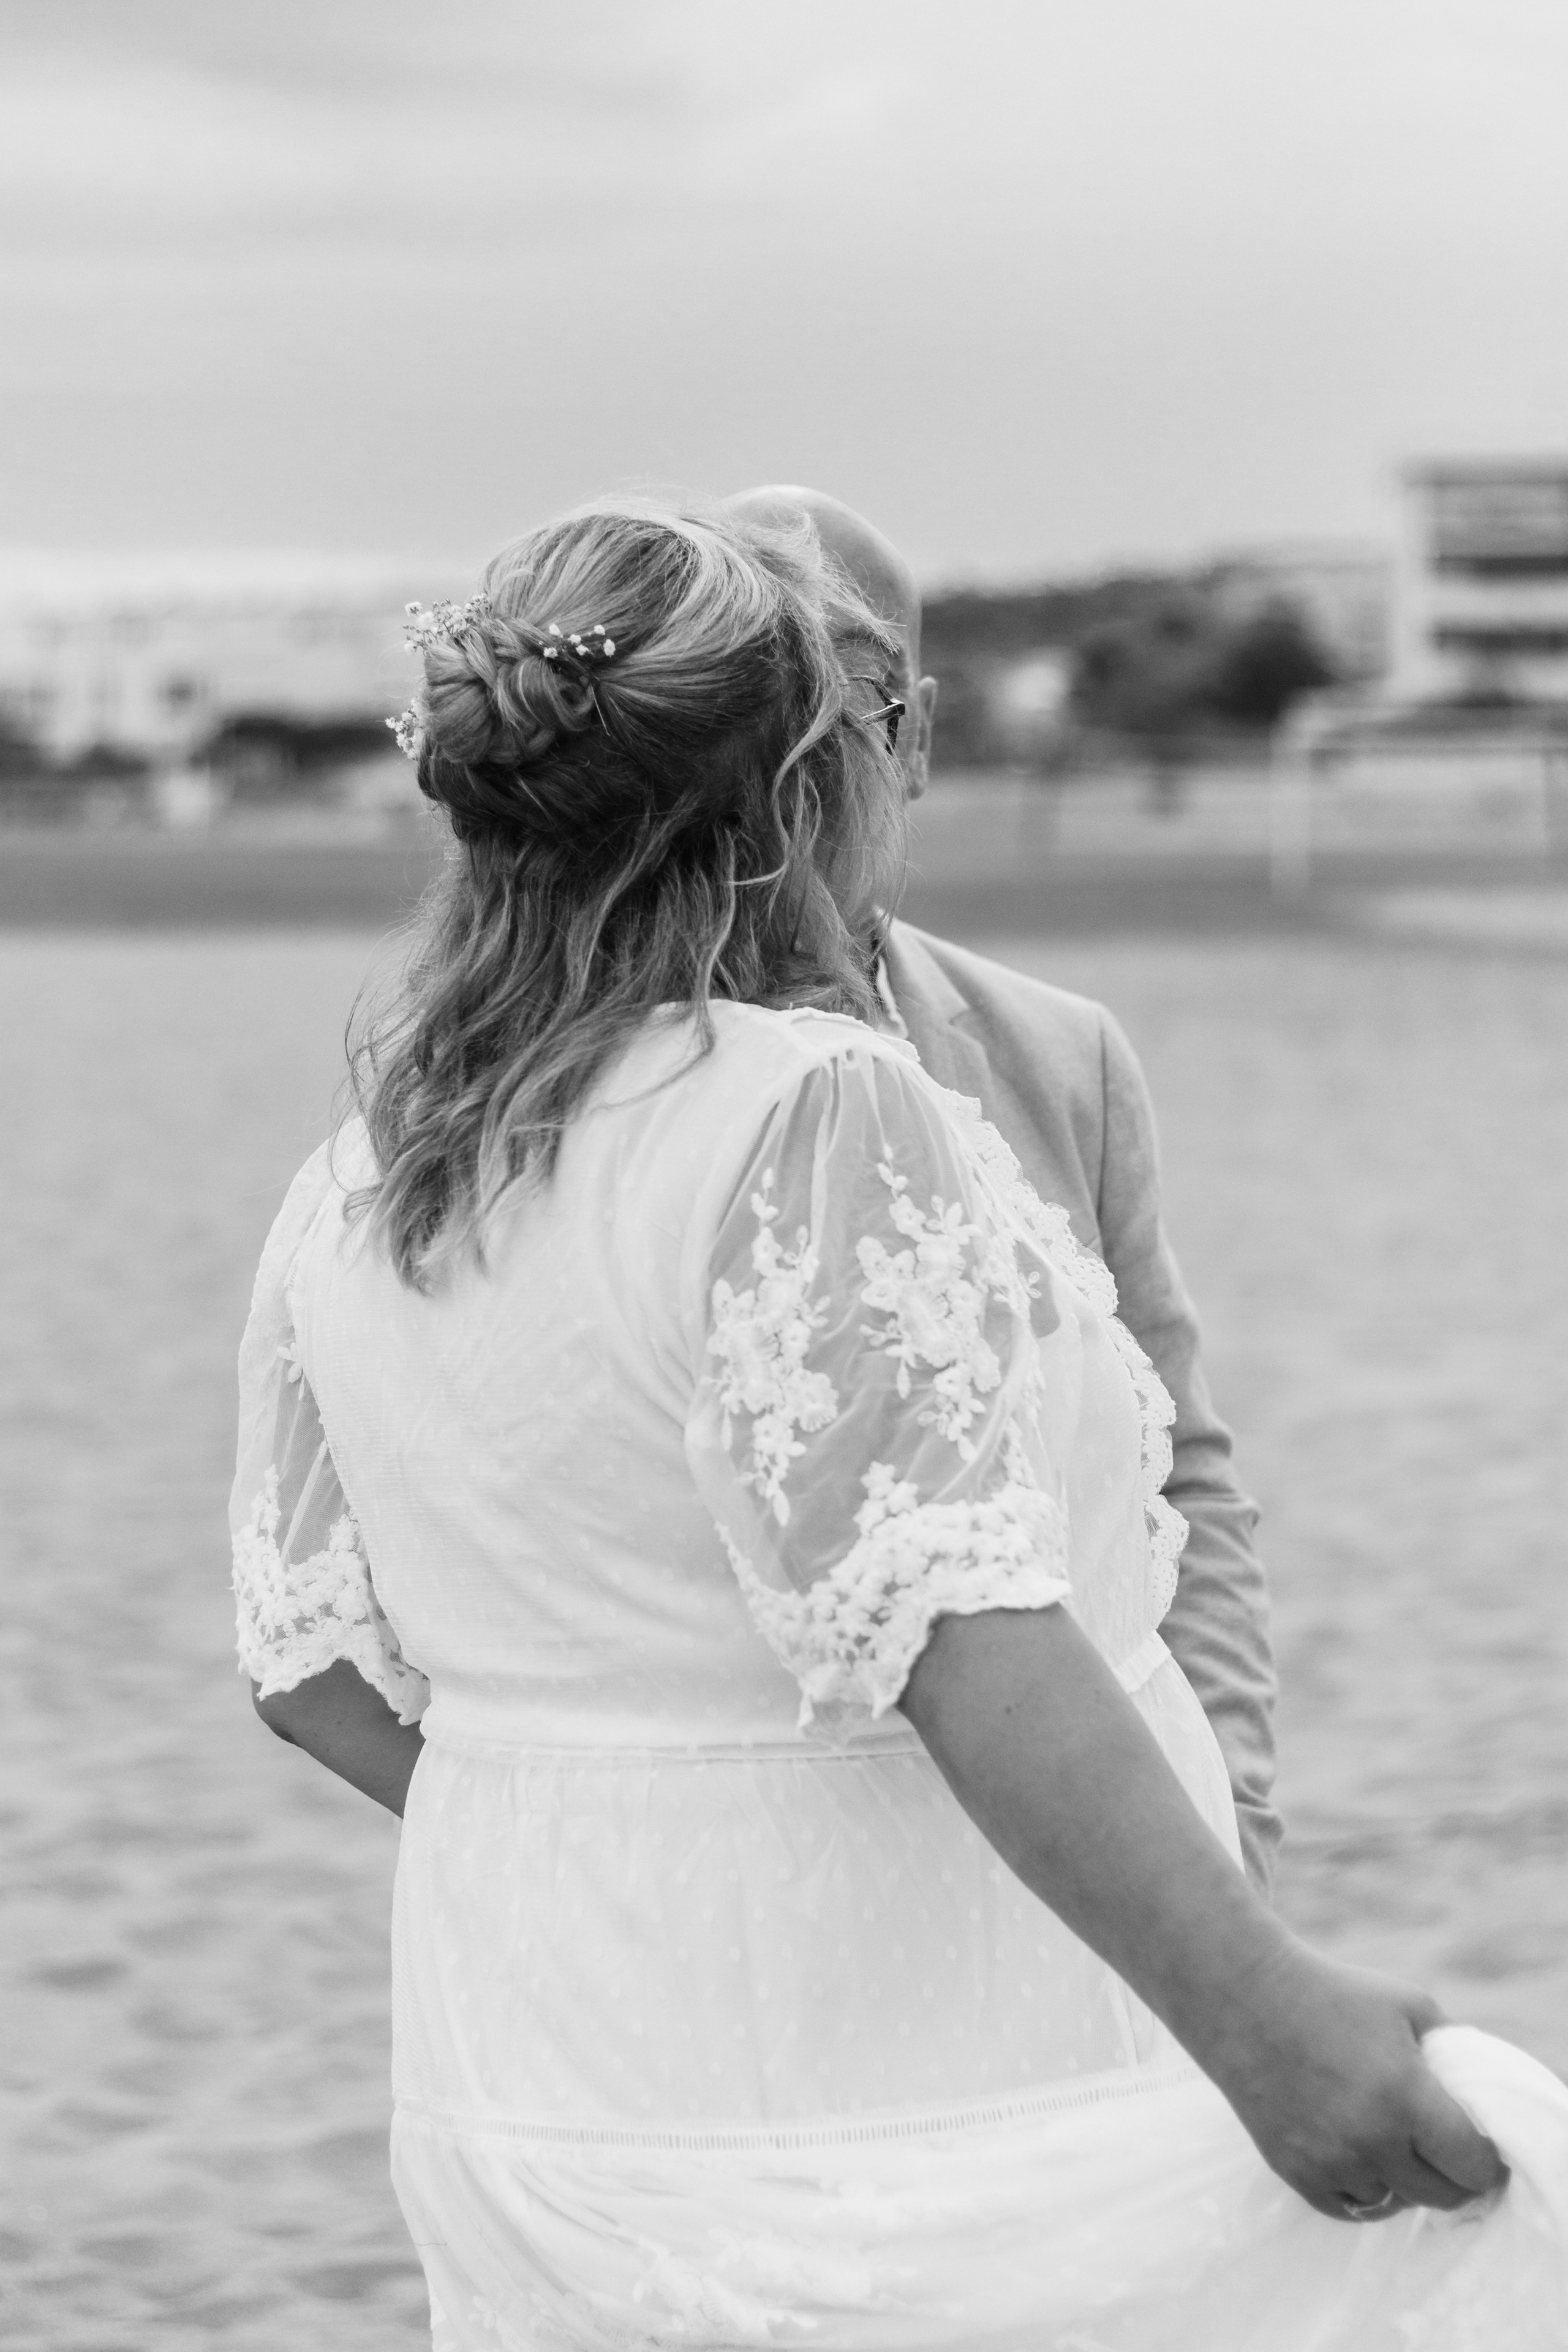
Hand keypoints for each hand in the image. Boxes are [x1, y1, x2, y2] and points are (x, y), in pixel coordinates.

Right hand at [1203, 1944, 1508, 2221]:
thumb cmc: (1333, 1994)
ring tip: (1394, 2146)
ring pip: (1394, 2203)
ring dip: (1402, 2181)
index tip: (1482, 2151)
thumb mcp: (1408, 2004)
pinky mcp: (1295, 2172)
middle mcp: (1370, 2139)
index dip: (1486, 2161)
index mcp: (1405, 2096)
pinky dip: (1361, 2188)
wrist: (1245, 1997)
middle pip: (1441, 2196)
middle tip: (1446, 2155)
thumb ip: (1453, 2049)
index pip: (1471, 2164)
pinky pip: (1348, 2207)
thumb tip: (1479, 2095)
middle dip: (1453, 2177)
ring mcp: (1329, 2161)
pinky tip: (1359, 2156)